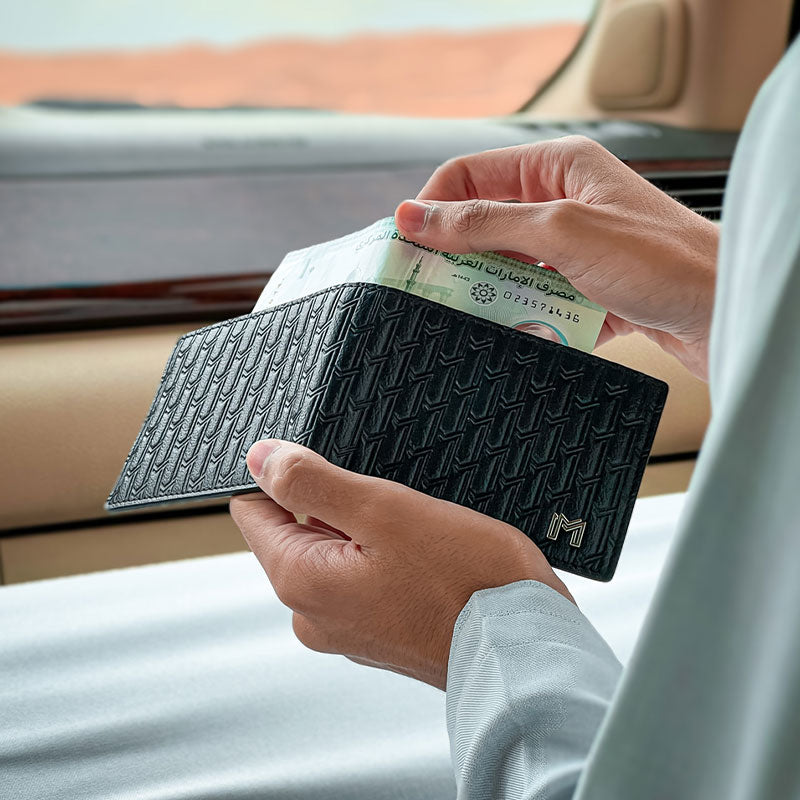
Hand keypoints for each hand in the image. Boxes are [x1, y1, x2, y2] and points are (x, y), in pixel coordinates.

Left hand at [230, 439, 572, 689]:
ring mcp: (345, 630)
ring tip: (416, 539)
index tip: (333, 474)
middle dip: (335, 506)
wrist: (523, 650)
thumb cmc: (465, 581)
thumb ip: (311, 481)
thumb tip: (259, 459)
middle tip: (390, 510)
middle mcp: (311, 615)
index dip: (287, 478)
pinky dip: (385, 559)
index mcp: (299, 581)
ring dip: (366, 532)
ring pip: (335, 552)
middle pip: (296, 531)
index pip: (255, 511)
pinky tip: (426, 561)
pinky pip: (363, 578)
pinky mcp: (377, 634)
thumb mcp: (382, 510)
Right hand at [395, 136, 718, 380]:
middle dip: (458, 258)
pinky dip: (524, 318)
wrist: (723, 311)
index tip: (408, 246)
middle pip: (484, 225)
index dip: (433, 207)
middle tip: (431, 288)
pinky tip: (524, 332)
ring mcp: (573, 248)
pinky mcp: (582, 288)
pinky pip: (534, 300)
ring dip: (491, 292)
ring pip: (506, 268)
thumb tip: (415, 216)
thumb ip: (484, 223)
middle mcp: (563, 201)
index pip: (470, 175)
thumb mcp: (560, 231)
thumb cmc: (659, 258)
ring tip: (478, 315)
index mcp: (557, 166)